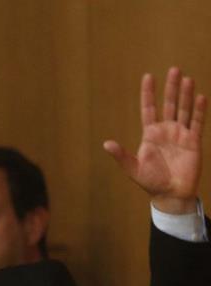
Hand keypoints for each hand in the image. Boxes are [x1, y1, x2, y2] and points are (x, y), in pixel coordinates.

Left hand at [103, 67, 206, 213]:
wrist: (170, 194)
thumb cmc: (151, 181)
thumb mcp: (133, 168)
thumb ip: (121, 155)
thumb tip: (106, 143)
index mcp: (150, 134)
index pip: (148, 109)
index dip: (148, 93)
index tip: (148, 76)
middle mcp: (166, 131)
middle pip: (169, 104)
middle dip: (170, 88)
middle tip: (173, 69)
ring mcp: (180, 135)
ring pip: (184, 110)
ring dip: (186, 94)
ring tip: (187, 78)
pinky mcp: (193, 142)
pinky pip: (196, 123)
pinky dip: (198, 110)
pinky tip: (200, 97)